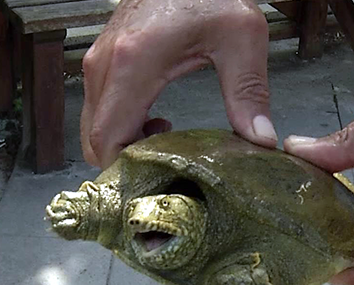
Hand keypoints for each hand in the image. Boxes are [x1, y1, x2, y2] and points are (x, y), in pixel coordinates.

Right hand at [80, 0, 277, 167]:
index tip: (160, 178)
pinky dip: (120, 126)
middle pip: (94, 140)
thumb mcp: (242, 38)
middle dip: (126, 163)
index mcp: (133, 62)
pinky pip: (98, 109)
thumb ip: (249, 92)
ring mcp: (98, 61)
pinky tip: (156, 122)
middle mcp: (105, 64)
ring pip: (93, 127)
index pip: (107, 138)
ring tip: (166, 141)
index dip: (127, 169)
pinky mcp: (102, 59)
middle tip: (168, 166)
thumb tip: (260, 141)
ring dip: (124, 144)